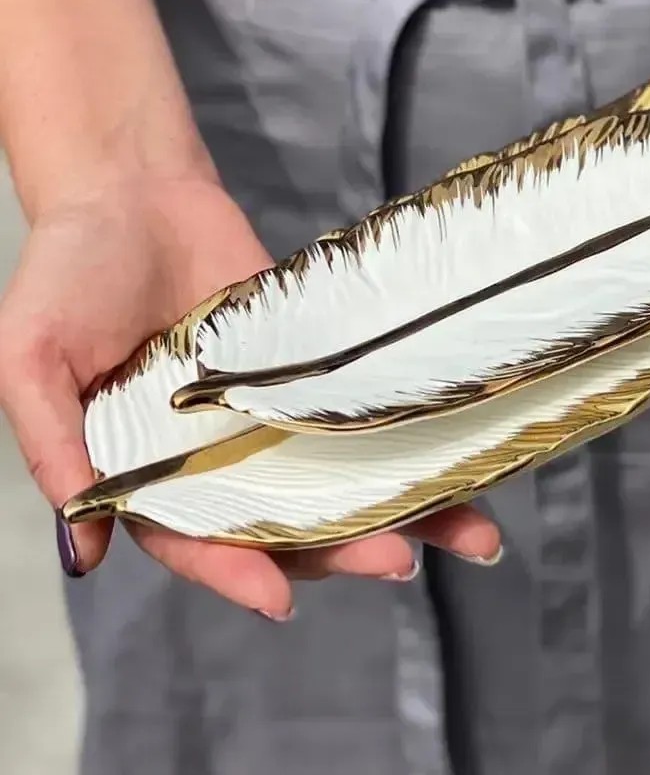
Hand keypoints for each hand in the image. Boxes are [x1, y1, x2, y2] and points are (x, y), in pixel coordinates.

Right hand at [0, 172, 501, 620]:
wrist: (132, 188)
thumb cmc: (66, 270)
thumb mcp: (29, 359)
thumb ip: (53, 448)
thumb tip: (83, 553)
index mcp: (147, 466)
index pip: (195, 538)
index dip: (234, 572)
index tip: (279, 599)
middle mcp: (217, 449)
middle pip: (284, 518)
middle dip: (340, 547)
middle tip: (397, 560)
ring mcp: (269, 406)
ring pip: (335, 472)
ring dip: (397, 504)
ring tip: (467, 533)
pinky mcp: (309, 362)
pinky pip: (356, 405)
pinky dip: (399, 431)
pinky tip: (452, 450)